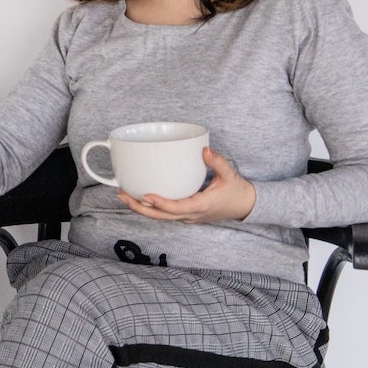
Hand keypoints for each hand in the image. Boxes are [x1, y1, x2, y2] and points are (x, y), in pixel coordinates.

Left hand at [120, 147, 256, 223]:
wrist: (245, 206)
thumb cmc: (237, 191)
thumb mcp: (230, 174)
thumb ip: (217, 162)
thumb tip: (204, 150)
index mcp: (202, 206)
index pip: (177, 208)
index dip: (160, 204)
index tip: (145, 195)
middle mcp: (191, 215)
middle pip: (161, 216)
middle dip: (140, 207)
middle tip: (122, 194)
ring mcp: (188, 218)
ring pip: (161, 217)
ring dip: (142, 208)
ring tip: (124, 195)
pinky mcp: (185, 216)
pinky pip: (165, 215)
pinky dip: (151, 208)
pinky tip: (139, 197)